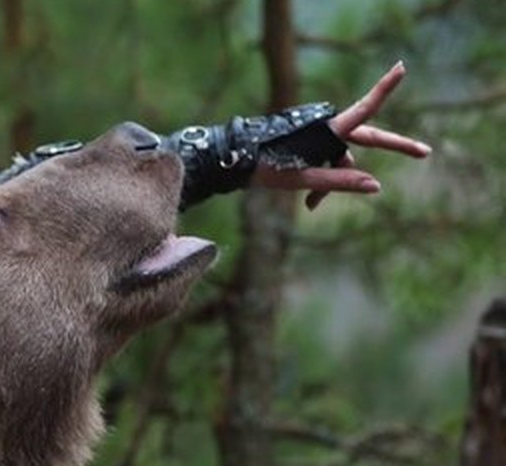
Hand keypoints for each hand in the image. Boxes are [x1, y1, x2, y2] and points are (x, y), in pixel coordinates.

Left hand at [252, 61, 430, 208]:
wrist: (235, 161)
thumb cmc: (267, 167)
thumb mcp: (303, 179)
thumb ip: (339, 181)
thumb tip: (376, 185)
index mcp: (327, 130)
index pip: (364, 109)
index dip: (383, 89)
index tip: (401, 67)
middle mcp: (326, 127)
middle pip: (368, 137)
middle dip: (393, 147)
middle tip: (424, 153)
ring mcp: (319, 135)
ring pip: (340, 159)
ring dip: (333, 179)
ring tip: (312, 203)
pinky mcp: (310, 142)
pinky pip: (326, 162)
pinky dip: (322, 180)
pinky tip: (311, 204)